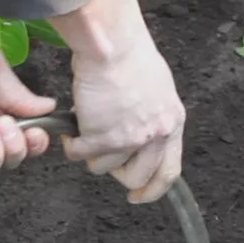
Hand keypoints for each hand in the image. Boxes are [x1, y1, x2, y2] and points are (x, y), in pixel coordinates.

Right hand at [50, 0, 188, 203]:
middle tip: (103, 157)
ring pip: (104, 168)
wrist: (112, 45)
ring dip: (90, 155)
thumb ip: (152, 114)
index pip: (169, 171)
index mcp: (171, 122)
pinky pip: (81, 155)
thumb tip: (140, 128)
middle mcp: (155, 134)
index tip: (140, 197)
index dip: (153, 189)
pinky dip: (73, 147)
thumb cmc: (129, 56)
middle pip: (136, 177)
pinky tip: (72, 132)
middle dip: (116, 172)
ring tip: (84, 134)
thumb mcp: (156, 89)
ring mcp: (130, 139)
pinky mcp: (103, 137)